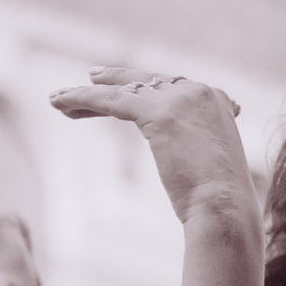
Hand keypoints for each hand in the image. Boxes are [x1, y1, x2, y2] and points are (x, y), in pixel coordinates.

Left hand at [51, 68, 255, 227]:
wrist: (226, 208)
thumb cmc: (223, 202)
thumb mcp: (212, 163)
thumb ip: (198, 146)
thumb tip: (189, 159)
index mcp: (216, 99)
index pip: (171, 87)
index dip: (144, 90)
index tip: (125, 92)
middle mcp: (198, 91)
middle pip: (146, 83)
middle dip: (115, 81)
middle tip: (92, 77)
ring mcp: (179, 100)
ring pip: (123, 91)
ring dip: (87, 95)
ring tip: (59, 97)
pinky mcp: (158, 113)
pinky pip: (110, 100)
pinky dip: (81, 99)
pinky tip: (58, 102)